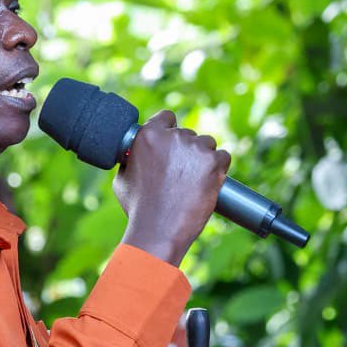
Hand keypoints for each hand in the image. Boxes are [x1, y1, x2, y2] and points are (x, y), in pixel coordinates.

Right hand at [116, 111, 230, 266]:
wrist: (159, 230)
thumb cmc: (139, 208)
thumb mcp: (123, 178)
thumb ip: (132, 158)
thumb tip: (137, 154)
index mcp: (148, 135)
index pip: (166, 117)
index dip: (169, 130)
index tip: (171, 144)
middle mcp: (173, 136)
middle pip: (187, 134)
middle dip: (186, 151)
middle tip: (181, 175)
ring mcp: (195, 148)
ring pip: (206, 144)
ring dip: (203, 159)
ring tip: (193, 182)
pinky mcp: (214, 162)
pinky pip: (223, 157)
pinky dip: (219, 168)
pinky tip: (208, 183)